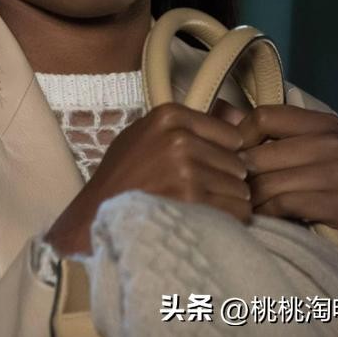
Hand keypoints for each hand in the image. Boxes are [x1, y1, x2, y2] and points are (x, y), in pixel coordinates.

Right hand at [46, 101, 249, 255]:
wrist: (98, 210)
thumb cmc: (123, 175)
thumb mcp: (144, 135)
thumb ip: (184, 127)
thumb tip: (238, 118)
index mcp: (169, 116)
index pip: (230, 135)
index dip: (223, 154)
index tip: (208, 167)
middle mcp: (179, 139)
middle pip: (237, 162)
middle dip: (226, 179)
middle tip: (203, 191)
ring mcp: (185, 169)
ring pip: (240, 188)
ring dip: (227, 201)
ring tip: (202, 206)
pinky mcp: (191, 198)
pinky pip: (237, 209)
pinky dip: (228, 219)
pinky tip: (206, 220)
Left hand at [236, 106, 337, 272]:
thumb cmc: (321, 193)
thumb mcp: (294, 157)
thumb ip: (258, 133)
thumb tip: (218, 107)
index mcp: (322, 124)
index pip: (263, 116)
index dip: (238, 138)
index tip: (233, 158)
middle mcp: (334, 142)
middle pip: (260, 153)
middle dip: (242, 177)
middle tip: (236, 191)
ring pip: (268, 181)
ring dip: (252, 199)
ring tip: (248, 206)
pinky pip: (283, 203)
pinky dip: (267, 213)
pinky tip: (266, 217)